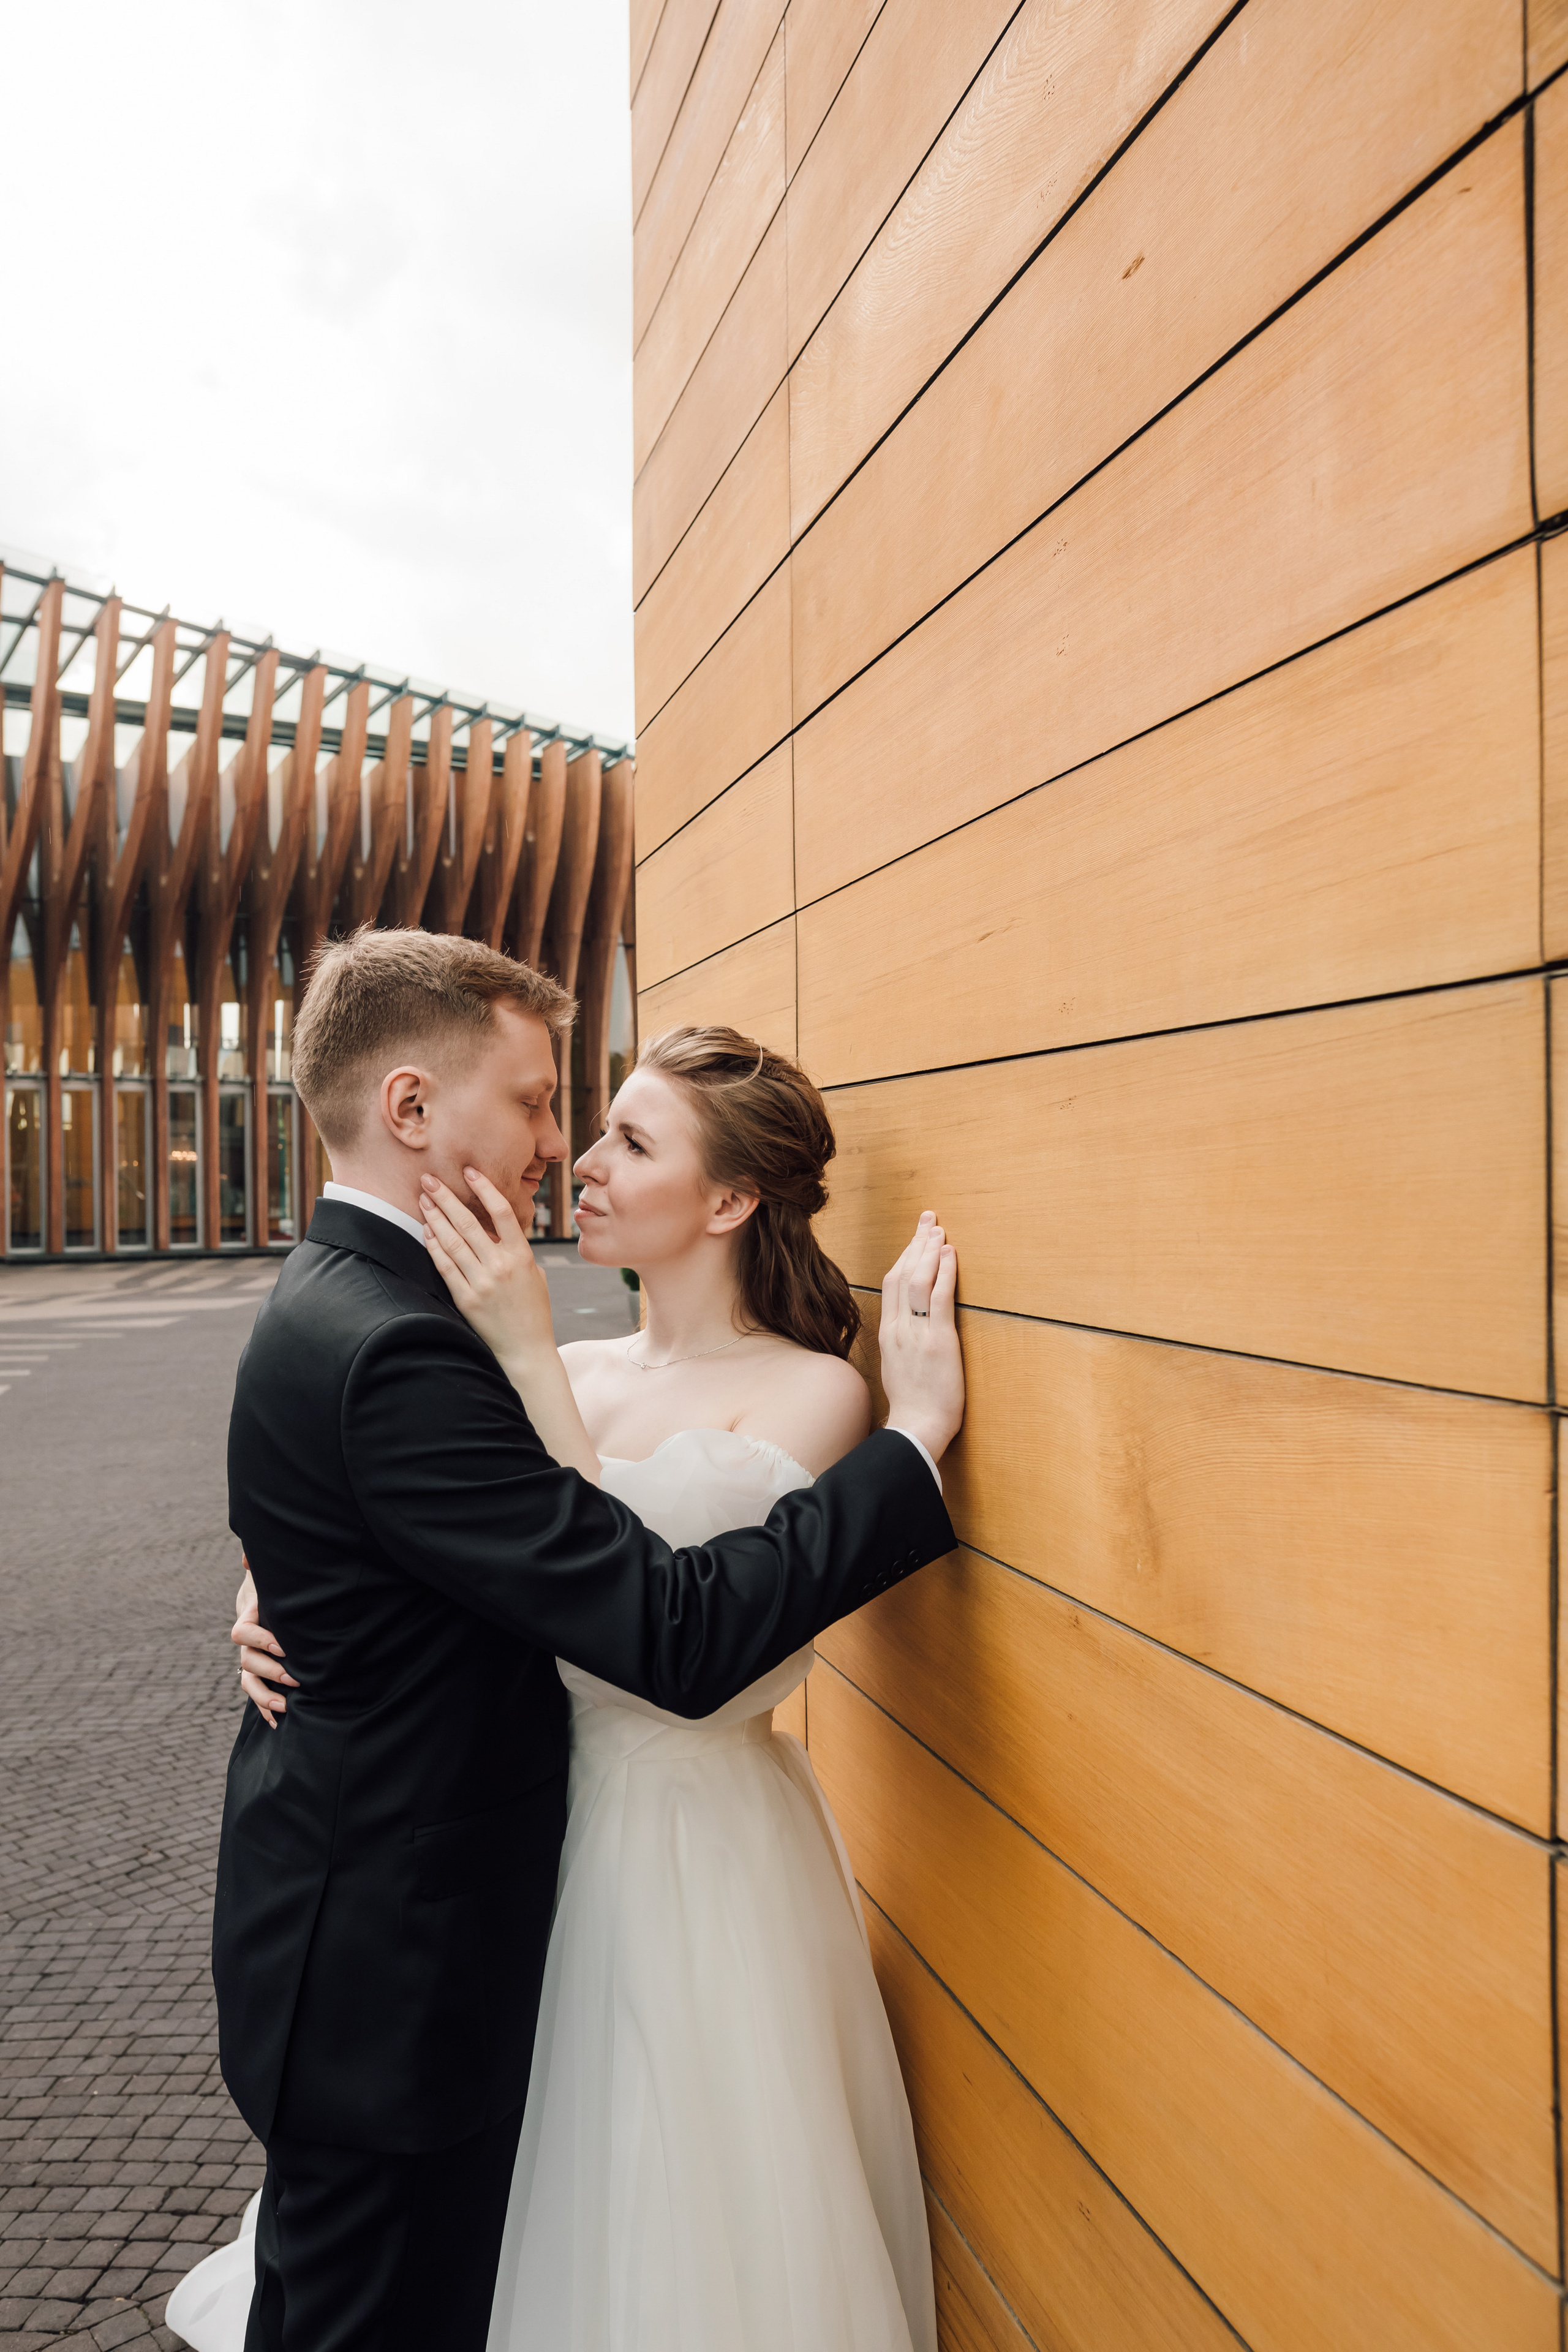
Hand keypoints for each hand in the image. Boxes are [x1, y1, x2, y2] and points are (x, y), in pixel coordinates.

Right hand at [231, 1554, 295, 1728]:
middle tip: (295, 1678)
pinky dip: (265, 1708)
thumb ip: (260, 1567)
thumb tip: (247, 1558)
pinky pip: (256, 1692)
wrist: (273, 1593)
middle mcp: (248, 1640)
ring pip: (248, 1681)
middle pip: (247, 1661)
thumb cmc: (276, 1581)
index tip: (282, 1646)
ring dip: (264, 1696)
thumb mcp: (270, 1572)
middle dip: (270, 1671)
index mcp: (249, 1615)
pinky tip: (278, 1722)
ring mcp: (251, 1656)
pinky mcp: (260, 1669)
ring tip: (285, 1707)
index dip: (260, 1640)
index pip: (243, 1633)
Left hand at [421, 1169, 556, 1366]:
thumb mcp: (534, 1274)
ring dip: (435, 1217)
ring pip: (453, 1241)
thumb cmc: (532, 1310)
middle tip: (429, 1179)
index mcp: (522, 1256)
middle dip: (446, 1197)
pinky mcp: (466, 1299)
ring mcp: (482, 1283)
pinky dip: (434, 1246)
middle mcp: (501, 1266)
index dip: (484, 1188)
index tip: (469, 1171)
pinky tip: (426, 1231)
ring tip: (424, 1199)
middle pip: (469, 1223)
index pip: (502, 1212)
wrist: (526, 1350)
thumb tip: (494, 1229)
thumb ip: (515, 1250)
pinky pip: (445, 1267)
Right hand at [879, 1212, 962, 1461]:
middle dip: (916, 1243)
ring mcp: (916, 1333)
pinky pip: (939, 1298)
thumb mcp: (897, 1368)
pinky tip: (949, 1254)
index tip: (913, 1238)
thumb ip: (901, 1344)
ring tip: (939, 1230)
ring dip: (929, 1251)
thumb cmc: (912, 1405)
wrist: (916, 1427)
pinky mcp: (939, 1341)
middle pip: (902, 1274)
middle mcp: (898, 1329)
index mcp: (888, 1334)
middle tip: (928, 1220)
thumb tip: (910, 1327)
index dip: (903, 1257)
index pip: (891, 1284)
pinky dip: (944, 1272)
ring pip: (917, 1280)